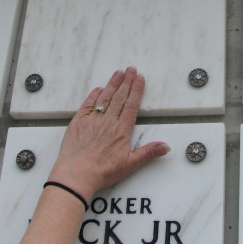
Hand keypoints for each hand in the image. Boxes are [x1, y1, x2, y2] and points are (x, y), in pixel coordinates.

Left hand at [48, 66, 169, 202]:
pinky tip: (98, 89)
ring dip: (112, 84)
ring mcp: (92, 120)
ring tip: (118, 73)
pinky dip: (93, 95)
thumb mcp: (130, 165)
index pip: (132, 105)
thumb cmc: (103, 172)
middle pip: (120, 97)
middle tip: (131, 69)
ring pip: (105, 98)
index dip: (137, 90)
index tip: (140, 78)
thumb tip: (166, 146)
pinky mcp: (78, 122)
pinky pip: (88, 105)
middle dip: (126, 82)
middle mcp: (108, 121)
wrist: (77, 174)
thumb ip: (148, 153)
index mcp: (122, 130)